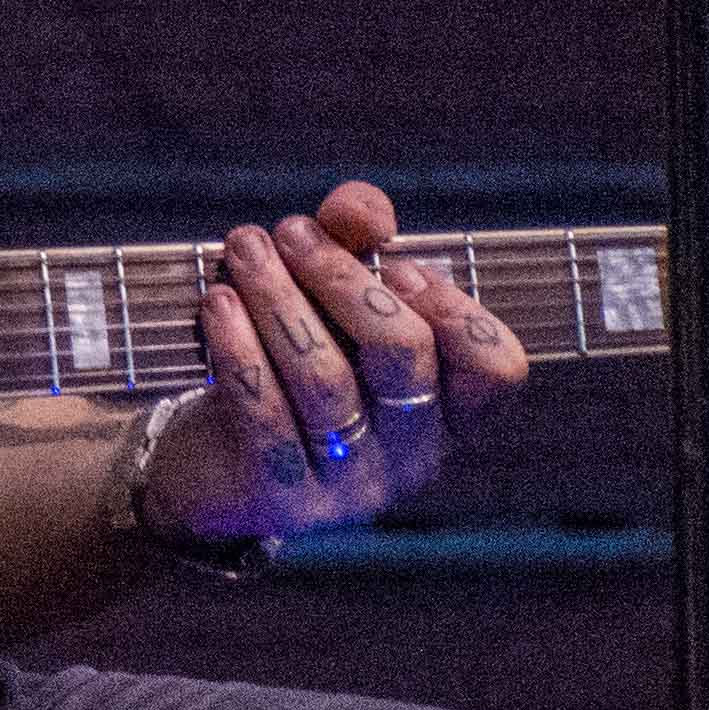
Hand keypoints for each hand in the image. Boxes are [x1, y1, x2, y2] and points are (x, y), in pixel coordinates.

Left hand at [149, 183, 526, 544]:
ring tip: (244, 248)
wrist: (212, 472)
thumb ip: (355, 242)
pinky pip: (267, 416)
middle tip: (289, 232)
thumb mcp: (329, 300)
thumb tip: (362, 210)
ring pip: (327, 379)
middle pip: (404, 353)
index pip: (496, 367)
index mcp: (446, 409)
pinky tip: (218, 303)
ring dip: (280, 299)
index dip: (454, 307)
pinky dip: (240, 348)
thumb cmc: (288, 367)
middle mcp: (413, 453)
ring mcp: (352, 484)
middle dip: (344, 279)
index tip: (393, 264)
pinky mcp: (286, 500)